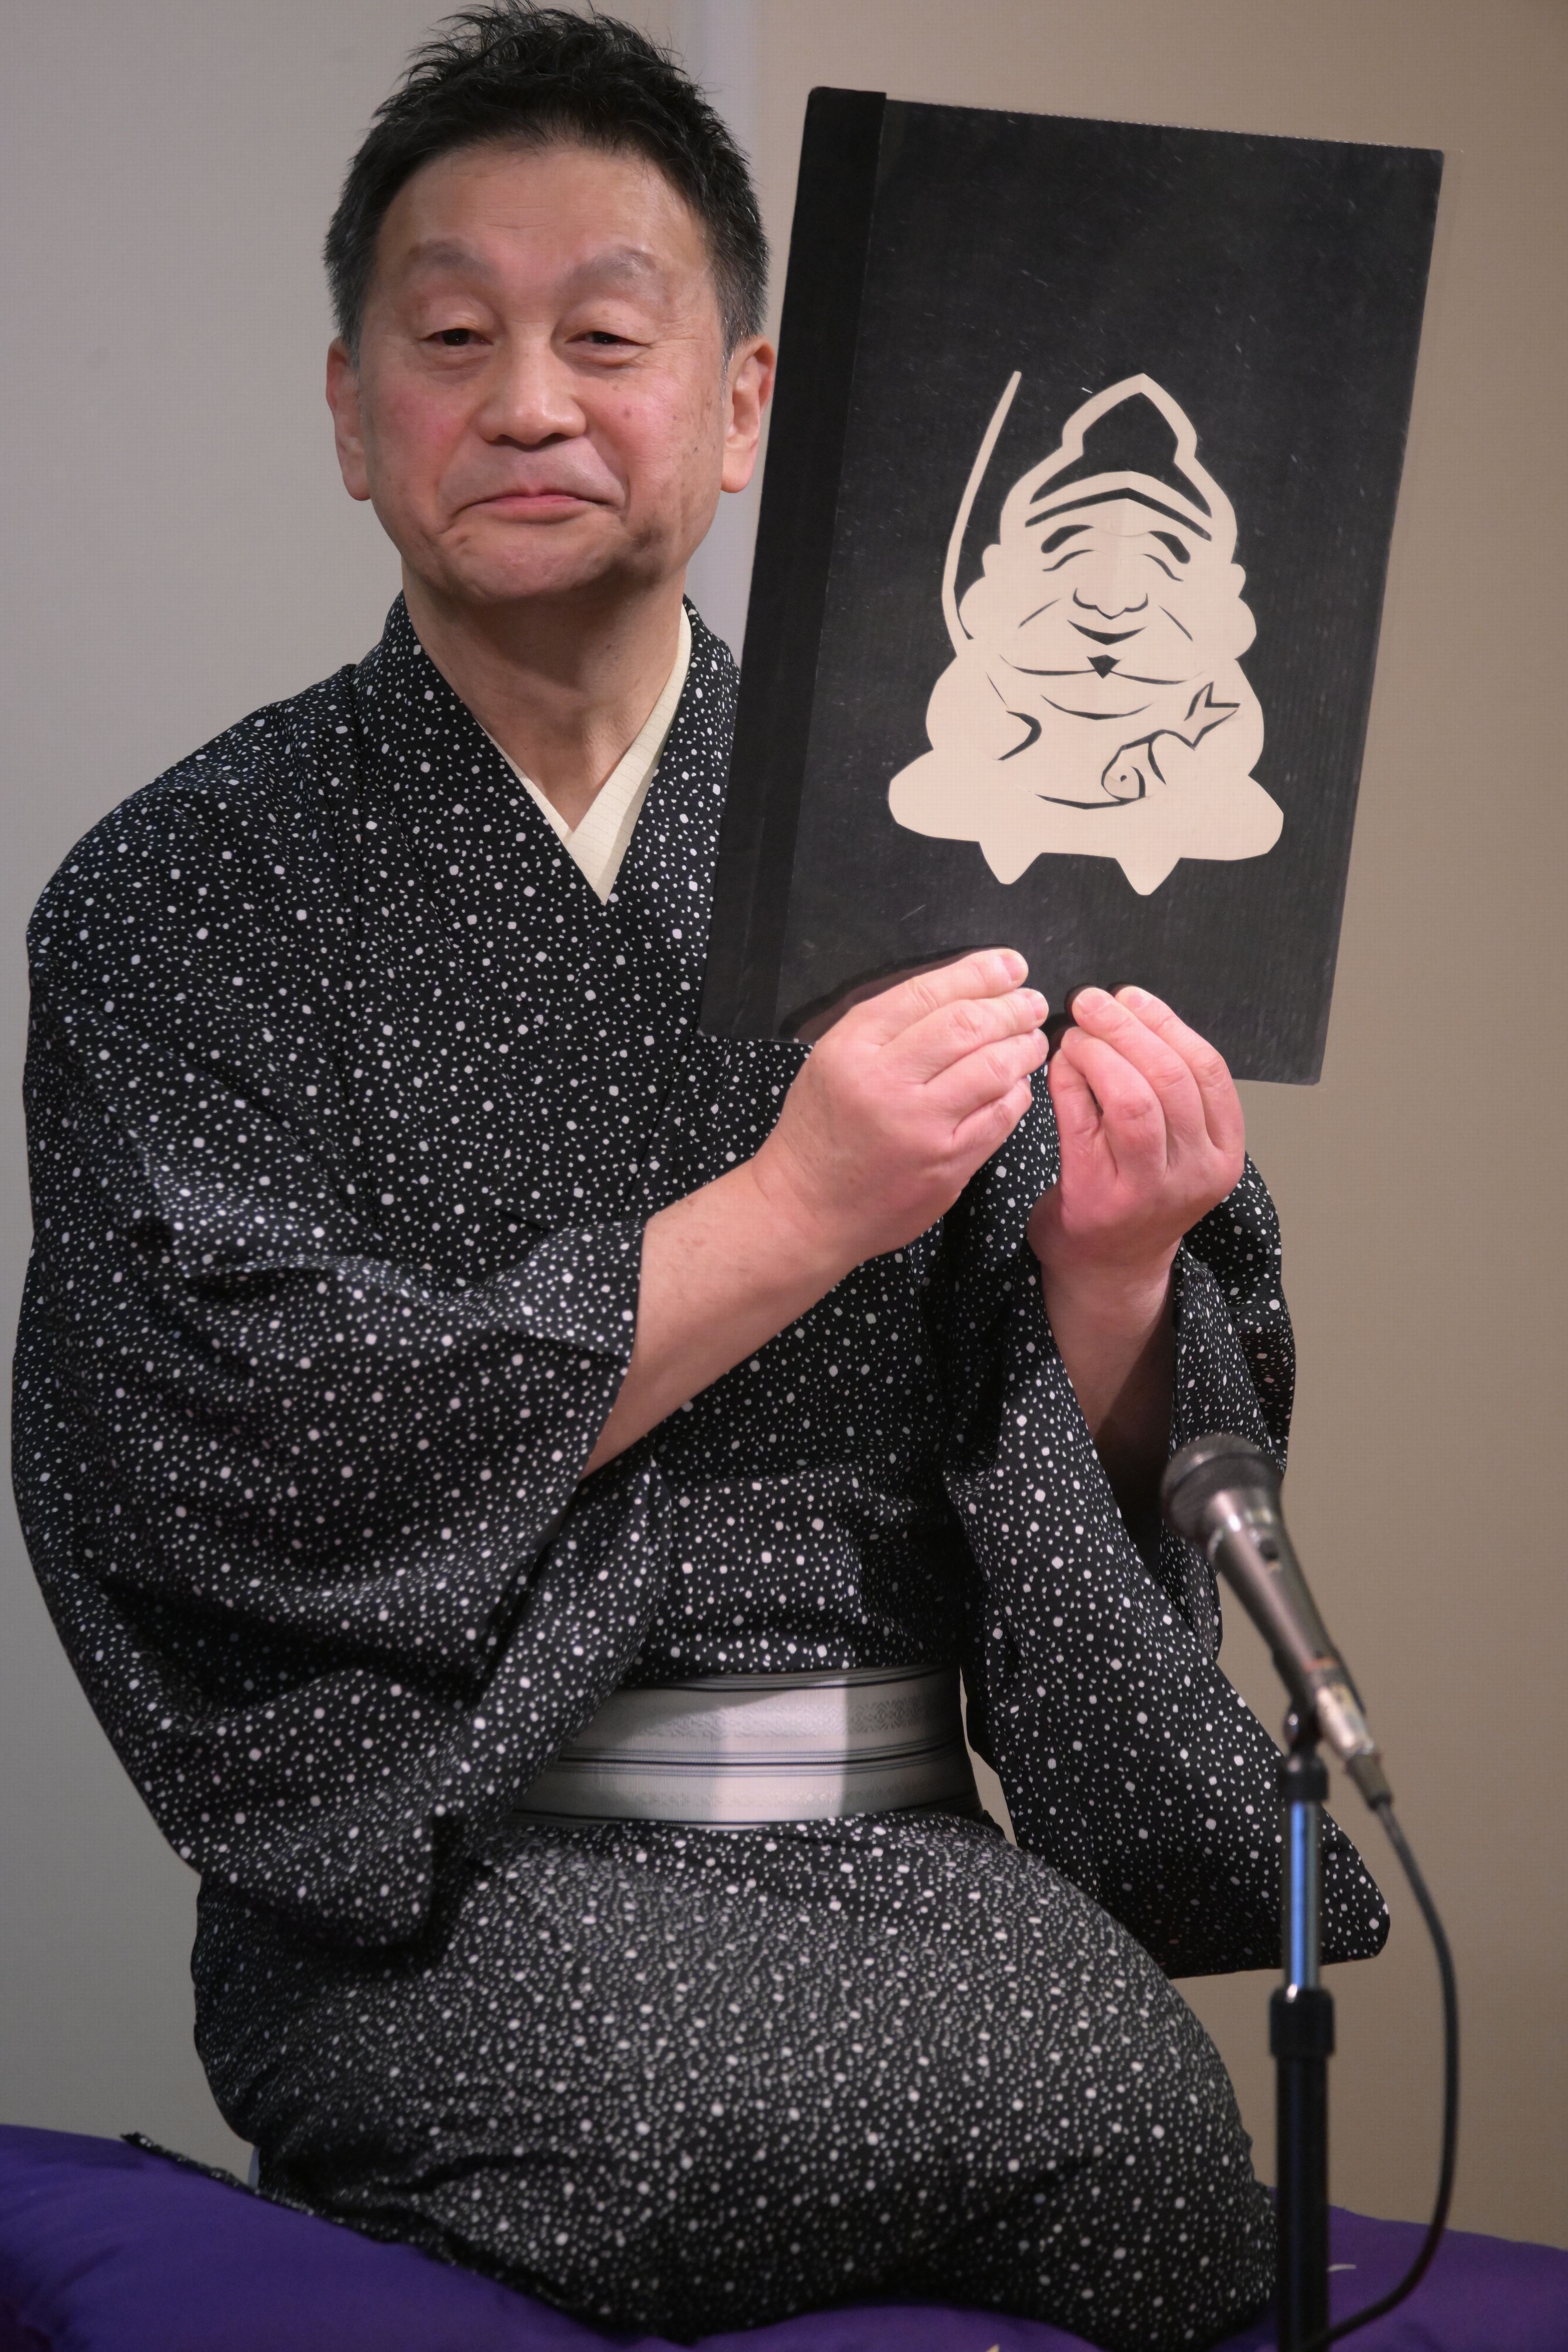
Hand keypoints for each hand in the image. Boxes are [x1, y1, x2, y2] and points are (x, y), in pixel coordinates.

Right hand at [755, 950, 1048, 1273]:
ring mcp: (920, 1128)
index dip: (978, 973)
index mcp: (851, 1049)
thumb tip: (964, 991)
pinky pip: (1000, 1117)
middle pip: (967, 1026)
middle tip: (1032, 1003)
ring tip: (1032, 1040)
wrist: (807, 1209)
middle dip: (1011, 1008)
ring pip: (993, 1070)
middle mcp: (885, 1084)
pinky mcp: (946, 1166)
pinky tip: (1017, 1084)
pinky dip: (1017, 1093)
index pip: (926, 994)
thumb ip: (886, 1026)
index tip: (1010, 966)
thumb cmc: (821, 1130)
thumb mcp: (830, 1060)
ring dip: (1024, 1048)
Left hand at [1029, 985, 1243, 1310]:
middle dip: (1128, 1027)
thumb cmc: (1136, 1194)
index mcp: (1223, 1152)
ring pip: (1135, 1099)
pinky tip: (1059, 1065)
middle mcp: (1195, 1173)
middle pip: (1171, 1078)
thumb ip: (1168, 1090)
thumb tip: (1130, 1010)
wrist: (1106, 1268)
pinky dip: (1069, 1082)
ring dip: (1100, 1052)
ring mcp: (1149, 1190)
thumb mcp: (1176, 1145)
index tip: (1131, 996)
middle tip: (1091, 1000)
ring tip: (1074, 1032)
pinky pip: (1083, 1121)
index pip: (1207, 1070)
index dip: (1166, 1023)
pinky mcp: (1098, 1197)